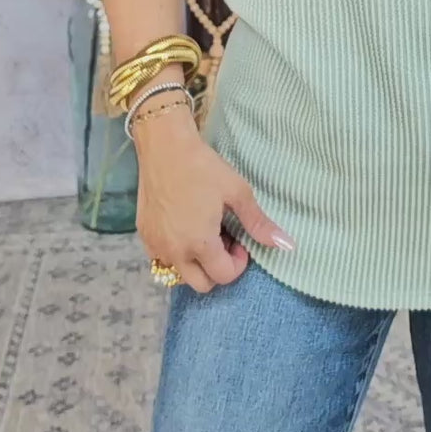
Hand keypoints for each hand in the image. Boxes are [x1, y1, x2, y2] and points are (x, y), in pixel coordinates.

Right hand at [133, 106, 294, 292]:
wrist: (164, 147)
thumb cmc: (203, 167)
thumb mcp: (237, 192)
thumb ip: (259, 223)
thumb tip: (287, 245)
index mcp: (199, 244)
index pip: (223, 276)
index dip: (238, 263)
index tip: (239, 240)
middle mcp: (175, 252)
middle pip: (201, 284)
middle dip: (217, 269)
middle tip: (222, 240)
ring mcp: (155, 245)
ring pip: (179, 274)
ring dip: (195, 263)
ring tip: (202, 233)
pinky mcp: (143, 235)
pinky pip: (161, 258)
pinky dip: (176, 253)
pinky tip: (182, 227)